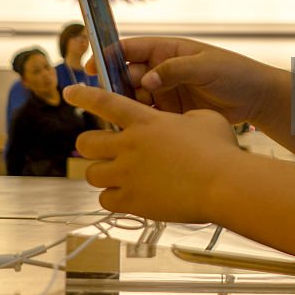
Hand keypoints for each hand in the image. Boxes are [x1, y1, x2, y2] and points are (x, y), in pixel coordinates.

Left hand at [65, 84, 242, 222]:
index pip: (104, 102)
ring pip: (91, 173)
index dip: (84, 95)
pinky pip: (105, 200)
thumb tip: (180, 124)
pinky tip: (126, 196)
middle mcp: (130, 146)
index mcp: (145, 121)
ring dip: (101, 172)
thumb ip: (182, 118)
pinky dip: (111, 198)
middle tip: (104, 149)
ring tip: (116, 175)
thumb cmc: (220, 150)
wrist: (223, 185)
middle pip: (86, 142)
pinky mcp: (132, 201)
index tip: (70, 92)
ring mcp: (128, 175)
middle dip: (91, 145)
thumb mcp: (203, 118)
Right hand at [88, 37, 286, 125]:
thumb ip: (175, 70)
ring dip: (126, 106)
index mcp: (168, 50)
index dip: (108, 55)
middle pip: (127, 75)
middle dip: (114, 86)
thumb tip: (146, 79)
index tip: (92, 67)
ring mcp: (166, 91)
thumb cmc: (236, 73)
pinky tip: (134, 131)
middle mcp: (163, 70)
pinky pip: (149, 116)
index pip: (130, 49)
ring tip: (119, 118)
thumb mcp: (206, 66)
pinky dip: (139, 121)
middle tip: (106, 100)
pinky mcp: (172, 113)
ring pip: (135, 98)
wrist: (258, 99)